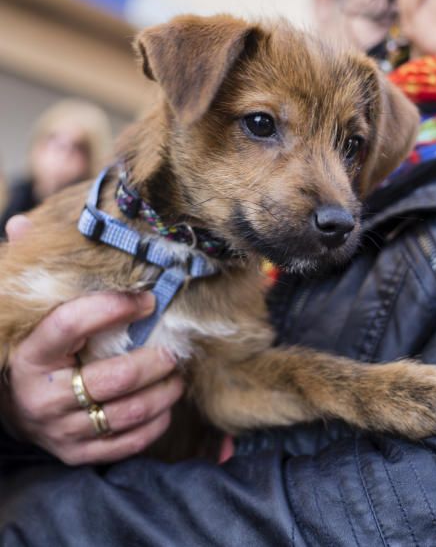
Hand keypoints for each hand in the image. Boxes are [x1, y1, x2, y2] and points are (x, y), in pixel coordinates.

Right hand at [2, 216, 184, 464]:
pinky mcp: (76, 454)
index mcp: (29, 354)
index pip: (71, 325)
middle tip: (175, 347)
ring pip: (127, 412)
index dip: (112, 308)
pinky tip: (167, 403)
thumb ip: (31, 273)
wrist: (12, 407)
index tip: (147, 298)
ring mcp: (59, 430)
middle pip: (114, 378)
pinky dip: (155, 424)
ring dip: (163, 392)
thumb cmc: (34, 349)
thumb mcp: (29, 314)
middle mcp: (40, 397)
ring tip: (178, 374)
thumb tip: (23, 224)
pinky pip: (126, 443)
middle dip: (154, 361)